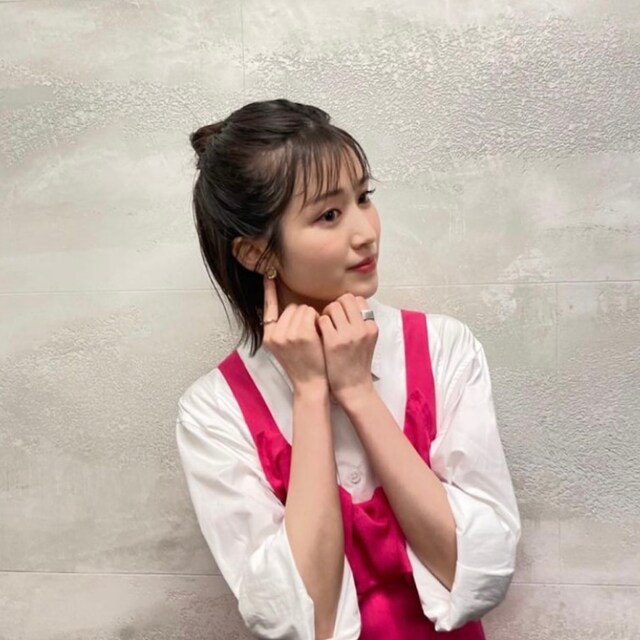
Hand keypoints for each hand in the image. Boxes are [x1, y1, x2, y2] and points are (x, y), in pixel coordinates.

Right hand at [262, 276, 328, 394]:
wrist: (311, 384)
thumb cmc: (303, 364)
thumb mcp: (285, 347)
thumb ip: (283, 329)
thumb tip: (291, 308)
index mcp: (268, 336)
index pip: (268, 307)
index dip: (268, 290)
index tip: (268, 274)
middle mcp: (274, 334)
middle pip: (291, 307)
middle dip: (302, 315)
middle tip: (308, 333)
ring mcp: (287, 334)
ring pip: (301, 309)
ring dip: (311, 317)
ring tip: (313, 336)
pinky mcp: (302, 334)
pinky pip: (310, 313)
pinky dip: (317, 320)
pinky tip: (318, 333)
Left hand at [316, 294, 377, 404]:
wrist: (353, 388)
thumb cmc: (357, 365)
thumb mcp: (367, 341)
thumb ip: (361, 324)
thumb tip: (347, 305)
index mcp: (372, 327)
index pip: (358, 300)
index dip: (347, 305)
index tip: (342, 315)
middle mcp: (362, 328)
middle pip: (345, 299)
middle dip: (336, 306)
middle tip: (331, 318)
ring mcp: (348, 335)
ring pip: (333, 307)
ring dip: (326, 314)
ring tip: (324, 326)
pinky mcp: (333, 342)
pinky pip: (322, 320)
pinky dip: (319, 324)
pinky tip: (319, 334)